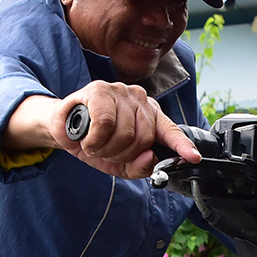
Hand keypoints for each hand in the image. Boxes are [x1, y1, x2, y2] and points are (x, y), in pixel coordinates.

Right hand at [7, 82, 199, 179]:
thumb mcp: (119, 163)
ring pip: (125, 133)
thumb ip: (139, 166)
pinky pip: (105, 124)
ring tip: (95, 144)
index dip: (182, 146)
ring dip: (105, 149)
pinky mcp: (100, 90)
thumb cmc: (94, 142)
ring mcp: (121, 92)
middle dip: (122, 155)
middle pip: (144, 139)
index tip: (193, 158)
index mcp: (149, 117)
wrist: (63, 130)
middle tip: (105, 152)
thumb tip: (150, 159)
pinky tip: (88, 138)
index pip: (170, 131)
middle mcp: (140, 101)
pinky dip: (95, 139)